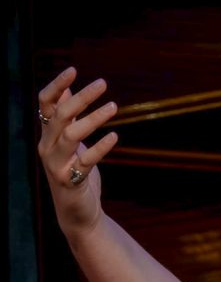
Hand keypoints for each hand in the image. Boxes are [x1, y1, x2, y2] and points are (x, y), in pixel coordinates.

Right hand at [36, 67, 119, 236]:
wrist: (76, 211)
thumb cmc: (74, 171)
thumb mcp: (69, 141)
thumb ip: (66, 117)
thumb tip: (65, 89)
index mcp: (47, 134)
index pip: (45, 104)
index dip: (56, 85)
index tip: (73, 69)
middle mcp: (47, 146)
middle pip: (60, 115)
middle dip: (81, 97)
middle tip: (102, 83)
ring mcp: (57, 164)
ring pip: (71, 135)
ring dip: (93, 119)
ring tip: (114, 106)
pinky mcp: (71, 180)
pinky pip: (86, 161)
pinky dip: (100, 147)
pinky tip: (115, 136)